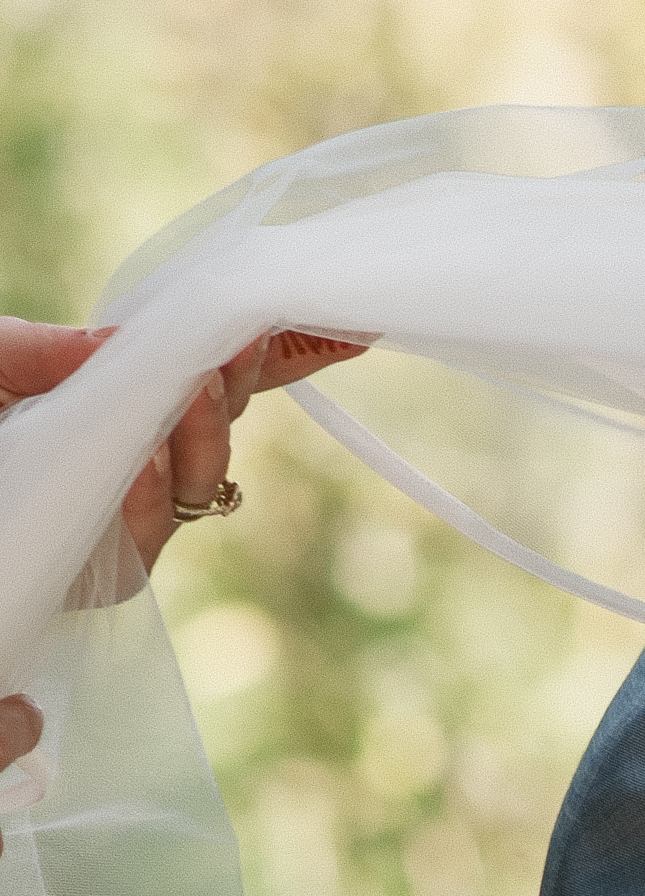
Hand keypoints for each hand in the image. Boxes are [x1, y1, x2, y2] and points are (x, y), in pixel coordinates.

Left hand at [0, 313, 360, 573]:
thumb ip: (44, 349)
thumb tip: (125, 345)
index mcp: (119, 394)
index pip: (216, 372)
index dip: (285, 351)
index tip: (349, 323)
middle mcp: (139, 454)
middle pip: (222, 417)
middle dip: (234, 383)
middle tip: (236, 343)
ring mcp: (131, 516)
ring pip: (202, 478)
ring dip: (197, 437)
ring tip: (176, 401)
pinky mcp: (110, 572)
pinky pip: (153, 536)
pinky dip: (148, 498)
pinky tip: (136, 470)